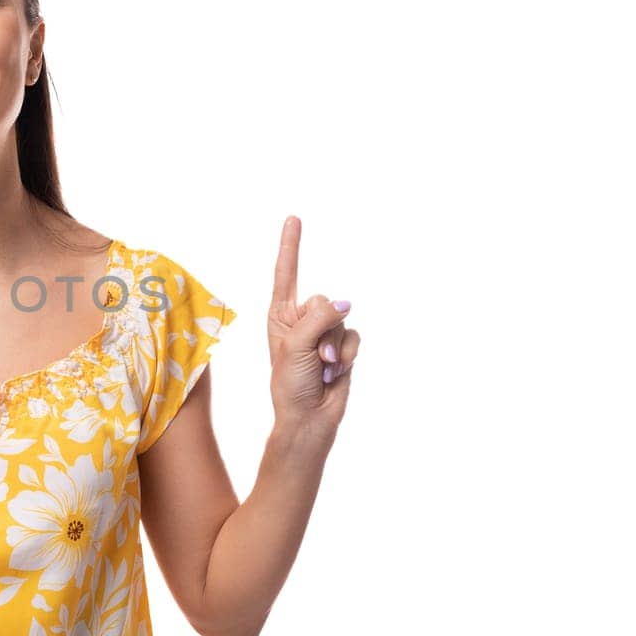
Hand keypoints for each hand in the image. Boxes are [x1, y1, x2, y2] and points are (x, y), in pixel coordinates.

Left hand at [267, 215, 360, 441]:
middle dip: (323, 329)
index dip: (291, 246)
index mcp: (280, 315)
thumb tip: (346, 303)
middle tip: (313, 356)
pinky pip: (355, 336)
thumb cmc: (290, 384)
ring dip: (335, 347)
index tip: (294, 218)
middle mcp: (302, 319)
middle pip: (324, 300)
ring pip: (343, 319)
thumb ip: (319, 317)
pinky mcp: (343, 345)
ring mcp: (324, 332)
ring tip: (321, 367)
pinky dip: (347, 355)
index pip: (287, 274)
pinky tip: (335, 371)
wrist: (309, 418)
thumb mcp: (295, 346)